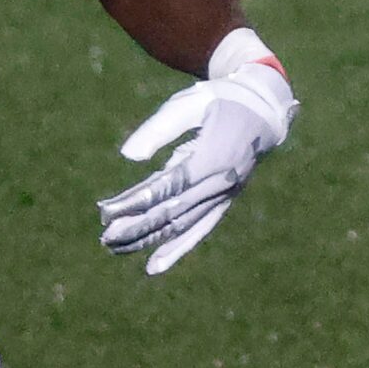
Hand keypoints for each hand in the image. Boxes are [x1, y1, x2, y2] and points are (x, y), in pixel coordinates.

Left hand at [97, 43, 295, 273]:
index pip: (171, 185)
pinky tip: (153, 267)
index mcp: (215, 155)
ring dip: (149, 240)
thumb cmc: (221, 101)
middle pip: (175, 211)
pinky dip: (176, 250)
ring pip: (184, 225)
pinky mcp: (224, 203)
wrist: (264, 113)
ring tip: (116, 248)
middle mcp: (223, 182)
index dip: (138, 200)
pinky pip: (199, 231)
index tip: (108, 210)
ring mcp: (225, 196)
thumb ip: (160, 127)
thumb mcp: (191, 102)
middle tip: (105, 236)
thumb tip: (127, 156)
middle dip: (138, 226)